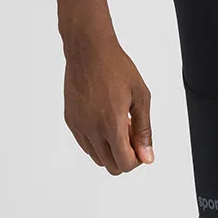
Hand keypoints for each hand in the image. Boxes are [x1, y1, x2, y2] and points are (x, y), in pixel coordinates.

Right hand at [62, 35, 153, 173]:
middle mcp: (91, 130)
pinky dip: (98, 141)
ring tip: (120, 123)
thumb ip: (144, 129)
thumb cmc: (116, 67)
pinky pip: (85, 145)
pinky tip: (106, 120)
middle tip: (132, 133)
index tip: (142, 146)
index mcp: (111, 124)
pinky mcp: (70, 121)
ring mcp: (78, 127)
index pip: (124, 164)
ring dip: (111, 149)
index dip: (138, 159)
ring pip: (97, 158)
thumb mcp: (140, 96)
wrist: (89, 50)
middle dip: (125, 156)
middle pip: (111, 166)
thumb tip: (147, 156)